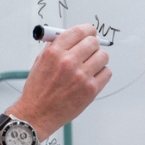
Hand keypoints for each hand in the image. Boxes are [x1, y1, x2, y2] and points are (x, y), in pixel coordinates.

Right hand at [12, 23, 111, 138]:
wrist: (37, 113)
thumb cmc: (38, 90)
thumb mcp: (40, 62)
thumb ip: (56, 46)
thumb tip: (72, 36)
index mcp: (54, 52)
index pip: (79, 31)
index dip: (87, 30)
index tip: (89, 32)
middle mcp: (68, 62)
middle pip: (93, 42)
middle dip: (92, 45)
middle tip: (88, 51)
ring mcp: (81, 76)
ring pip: (103, 56)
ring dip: (98, 59)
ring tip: (89, 66)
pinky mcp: (91, 89)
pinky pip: (107, 72)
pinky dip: (101, 74)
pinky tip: (90, 78)